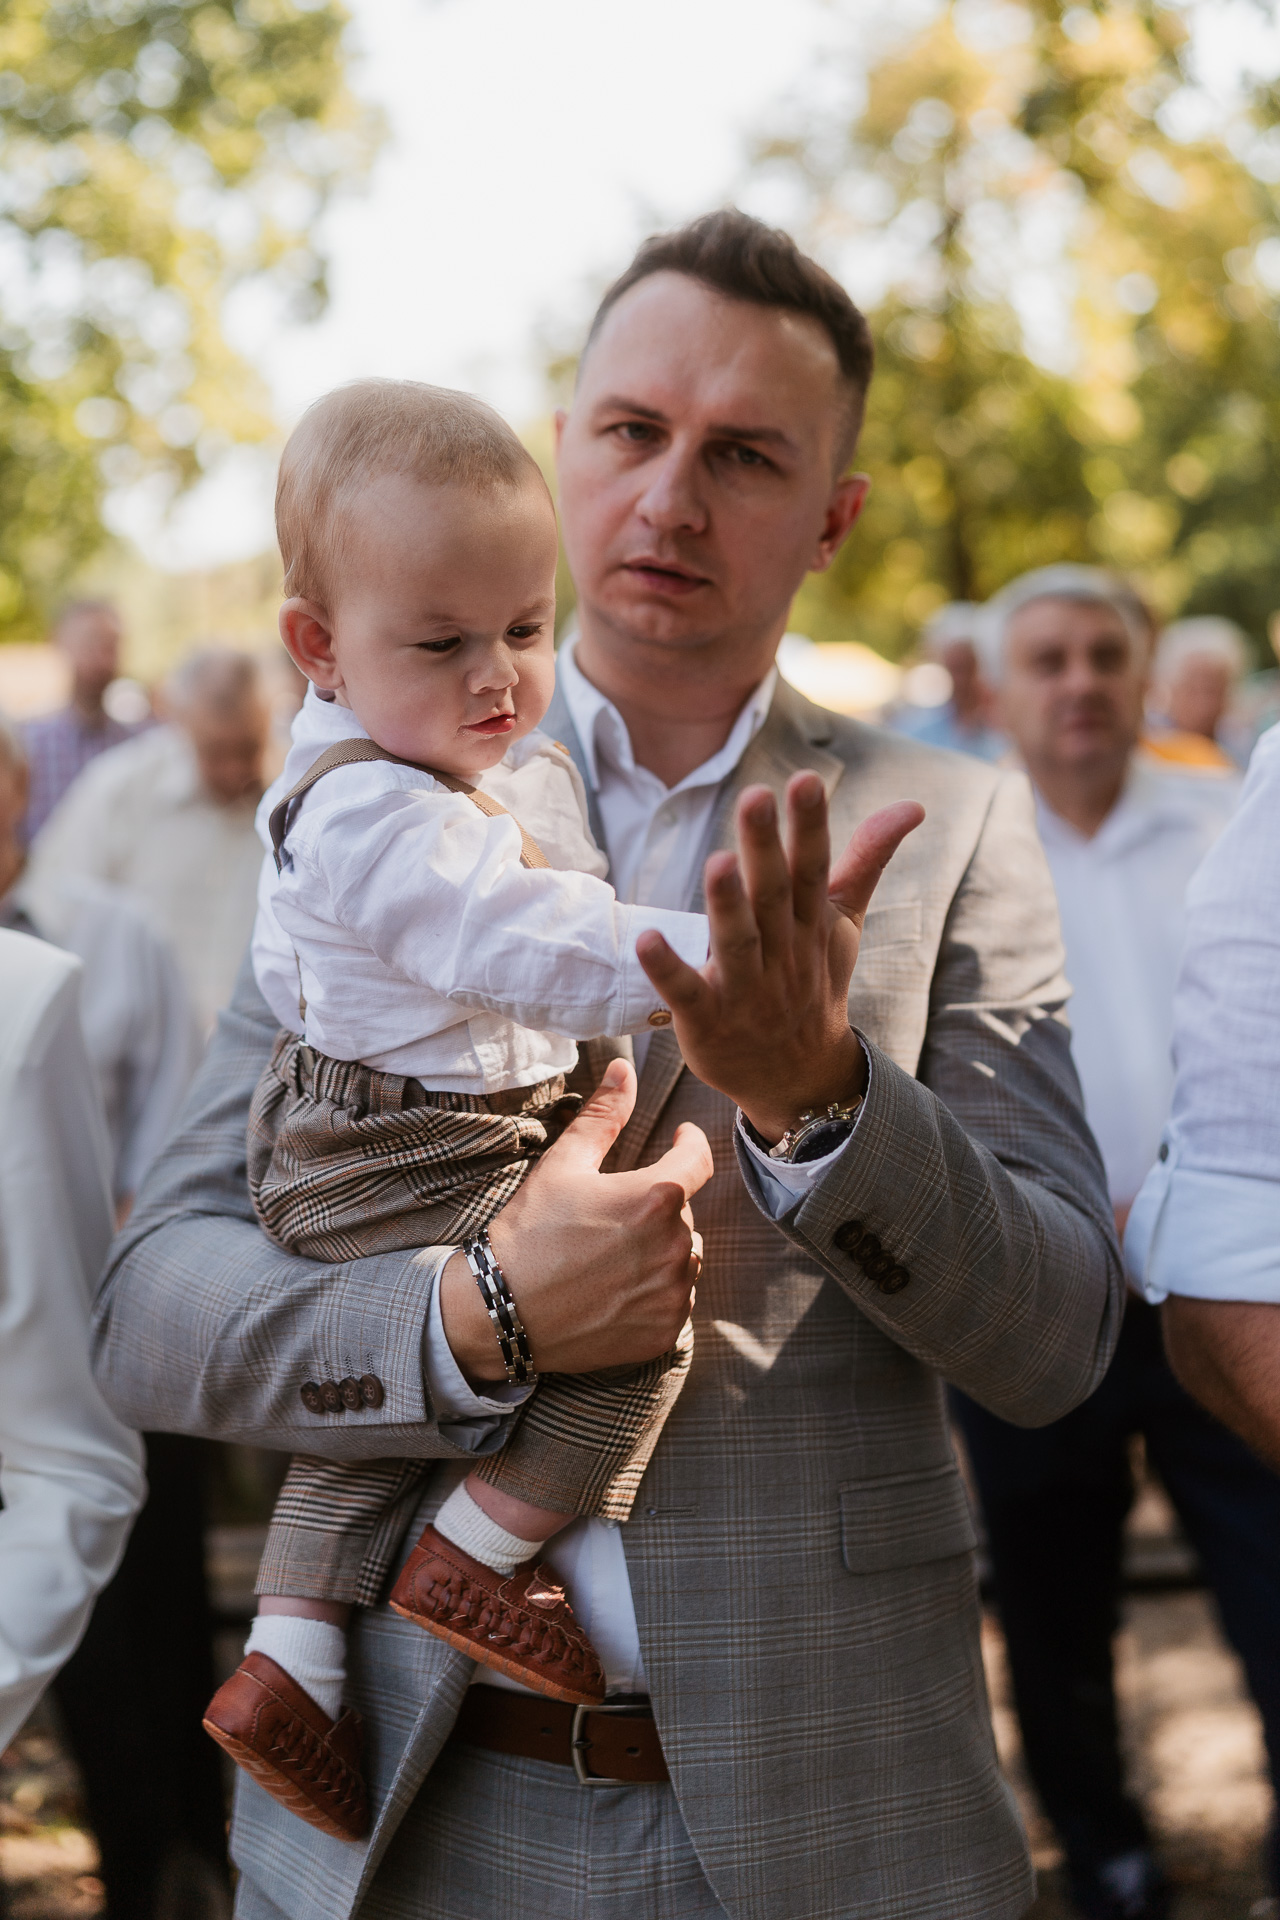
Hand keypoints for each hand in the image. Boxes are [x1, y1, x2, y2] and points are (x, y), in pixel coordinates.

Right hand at [439, 1058, 711, 1385]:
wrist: (502, 1311)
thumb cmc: (530, 1233)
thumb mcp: (563, 1165)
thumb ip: (603, 1116)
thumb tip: (625, 1069)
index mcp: (657, 1198)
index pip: (699, 1160)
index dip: (690, 1144)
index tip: (681, 1140)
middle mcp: (676, 1246)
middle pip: (682, 1213)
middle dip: (655, 1208)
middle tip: (607, 1217)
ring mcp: (673, 1294)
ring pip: (683, 1257)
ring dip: (660, 1250)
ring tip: (609, 1256)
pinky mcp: (664, 1331)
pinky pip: (674, 1301)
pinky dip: (654, 1292)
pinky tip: (614, 1289)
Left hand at [636, 774, 923, 1142]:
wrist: (798, 1076)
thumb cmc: (813, 981)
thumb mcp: (843, 921)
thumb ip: (868, 858)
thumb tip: (914, 804)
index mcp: (811, 922)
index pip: (813, 869)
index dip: (810, 827)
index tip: (805, 780)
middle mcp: (783, 952)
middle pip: (773, 896)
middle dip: (765, 848)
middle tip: (755, 797)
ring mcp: (746, 989)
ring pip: (738, 942)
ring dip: (726, 904)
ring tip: (716, 861)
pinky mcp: (707, 1020)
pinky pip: (687, 993)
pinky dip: (668, 968)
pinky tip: (647, 938)